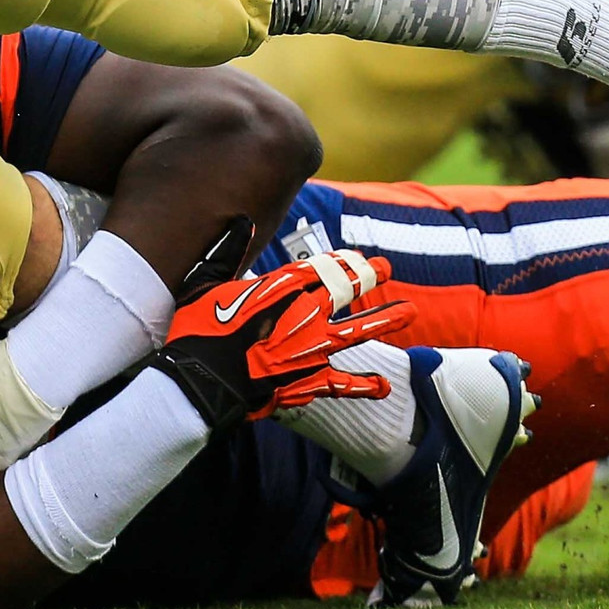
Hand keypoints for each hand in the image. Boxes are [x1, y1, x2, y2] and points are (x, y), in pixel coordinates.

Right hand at [151, 251, 412, 430]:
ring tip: (409, 312)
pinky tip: (384, 385)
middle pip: (346, 291)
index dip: (342, 261)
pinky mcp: (309, 382)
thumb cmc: (198, 331)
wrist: (203, 382)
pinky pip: (343, 385)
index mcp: (281, 289)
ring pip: (357, 332)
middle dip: (368, 276)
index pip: (322, 268)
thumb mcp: (205, 284)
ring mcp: (311, 350)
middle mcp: (304, 315)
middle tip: (386, 267)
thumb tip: (241, 222)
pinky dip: (364, 386)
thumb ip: (226, 252)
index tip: (357, 255)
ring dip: (384, 321)